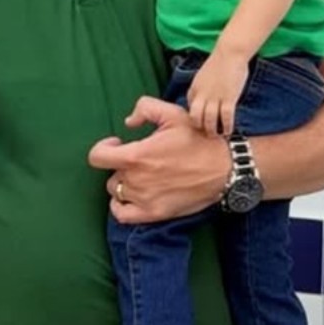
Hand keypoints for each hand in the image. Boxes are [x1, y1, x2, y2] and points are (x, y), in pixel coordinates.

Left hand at [89, 97, 229, 223]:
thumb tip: (128, 122)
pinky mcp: (155, 213)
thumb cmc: (200, 140)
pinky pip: (122, 215)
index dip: (103, 148)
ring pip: (117, 192)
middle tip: (139, 160)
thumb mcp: (173, 114)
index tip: (117, 144)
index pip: (97, 157)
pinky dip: (120, 207)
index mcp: (137, 156)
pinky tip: (129, 198)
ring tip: (141, 176)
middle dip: (121, 165)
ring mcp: (145, 199)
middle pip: (112, 174)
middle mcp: (137, 180)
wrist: (226, 168)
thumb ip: (144, 109)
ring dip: (124, 184)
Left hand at [186, 52, 248, 135]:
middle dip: (199, 128)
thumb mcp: (203, 78)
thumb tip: (202, 102)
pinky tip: (229, 131)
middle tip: (206, 135)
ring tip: (217, 136)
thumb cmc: (218, 65)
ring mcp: (214, 97)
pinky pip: (226, 116)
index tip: (200, 126)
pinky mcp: (228, 97)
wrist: (229, 54)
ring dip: (212, 130)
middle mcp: (201, 95)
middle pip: (195, 117)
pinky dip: (227, 126)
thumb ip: (201, 90)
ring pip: (209, 119)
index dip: (195, 118)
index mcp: (194, 89)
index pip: (190, 108)